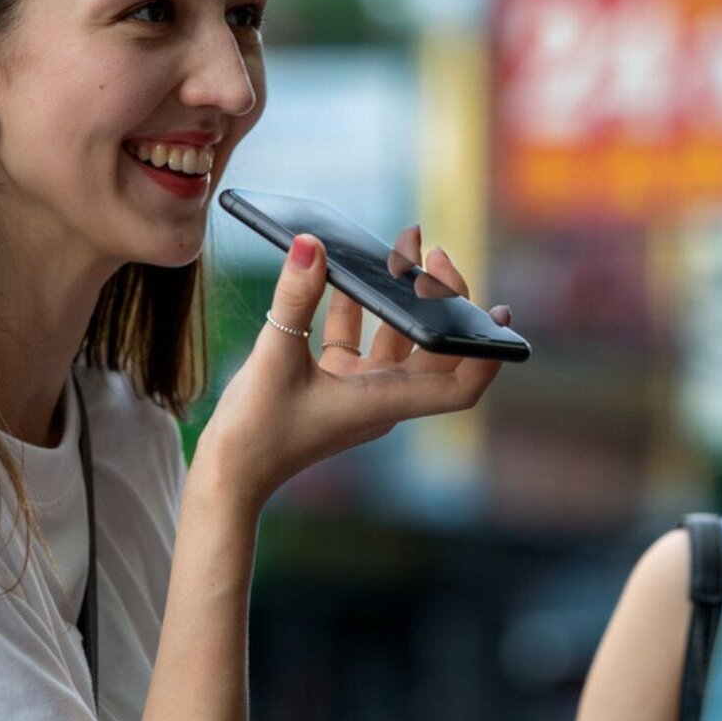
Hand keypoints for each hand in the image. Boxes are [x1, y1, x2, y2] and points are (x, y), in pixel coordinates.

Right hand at [191, 227, 510, 507]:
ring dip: (400, 300)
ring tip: (401, 250)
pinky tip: (346, 274)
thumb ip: (295, 298)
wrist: (226, 476)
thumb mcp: (274, 357)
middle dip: (443, 303)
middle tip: (435, 253)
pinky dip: (357, 309)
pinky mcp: (333, 386)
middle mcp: (382, 399)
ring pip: (396, 340)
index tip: (494, 313)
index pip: (460, 388)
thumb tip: (311, 244)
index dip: (484, 354)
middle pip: (435, 353)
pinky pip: (358, 341)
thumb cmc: (255, 432)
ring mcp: (359, 393)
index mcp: (384, 403)